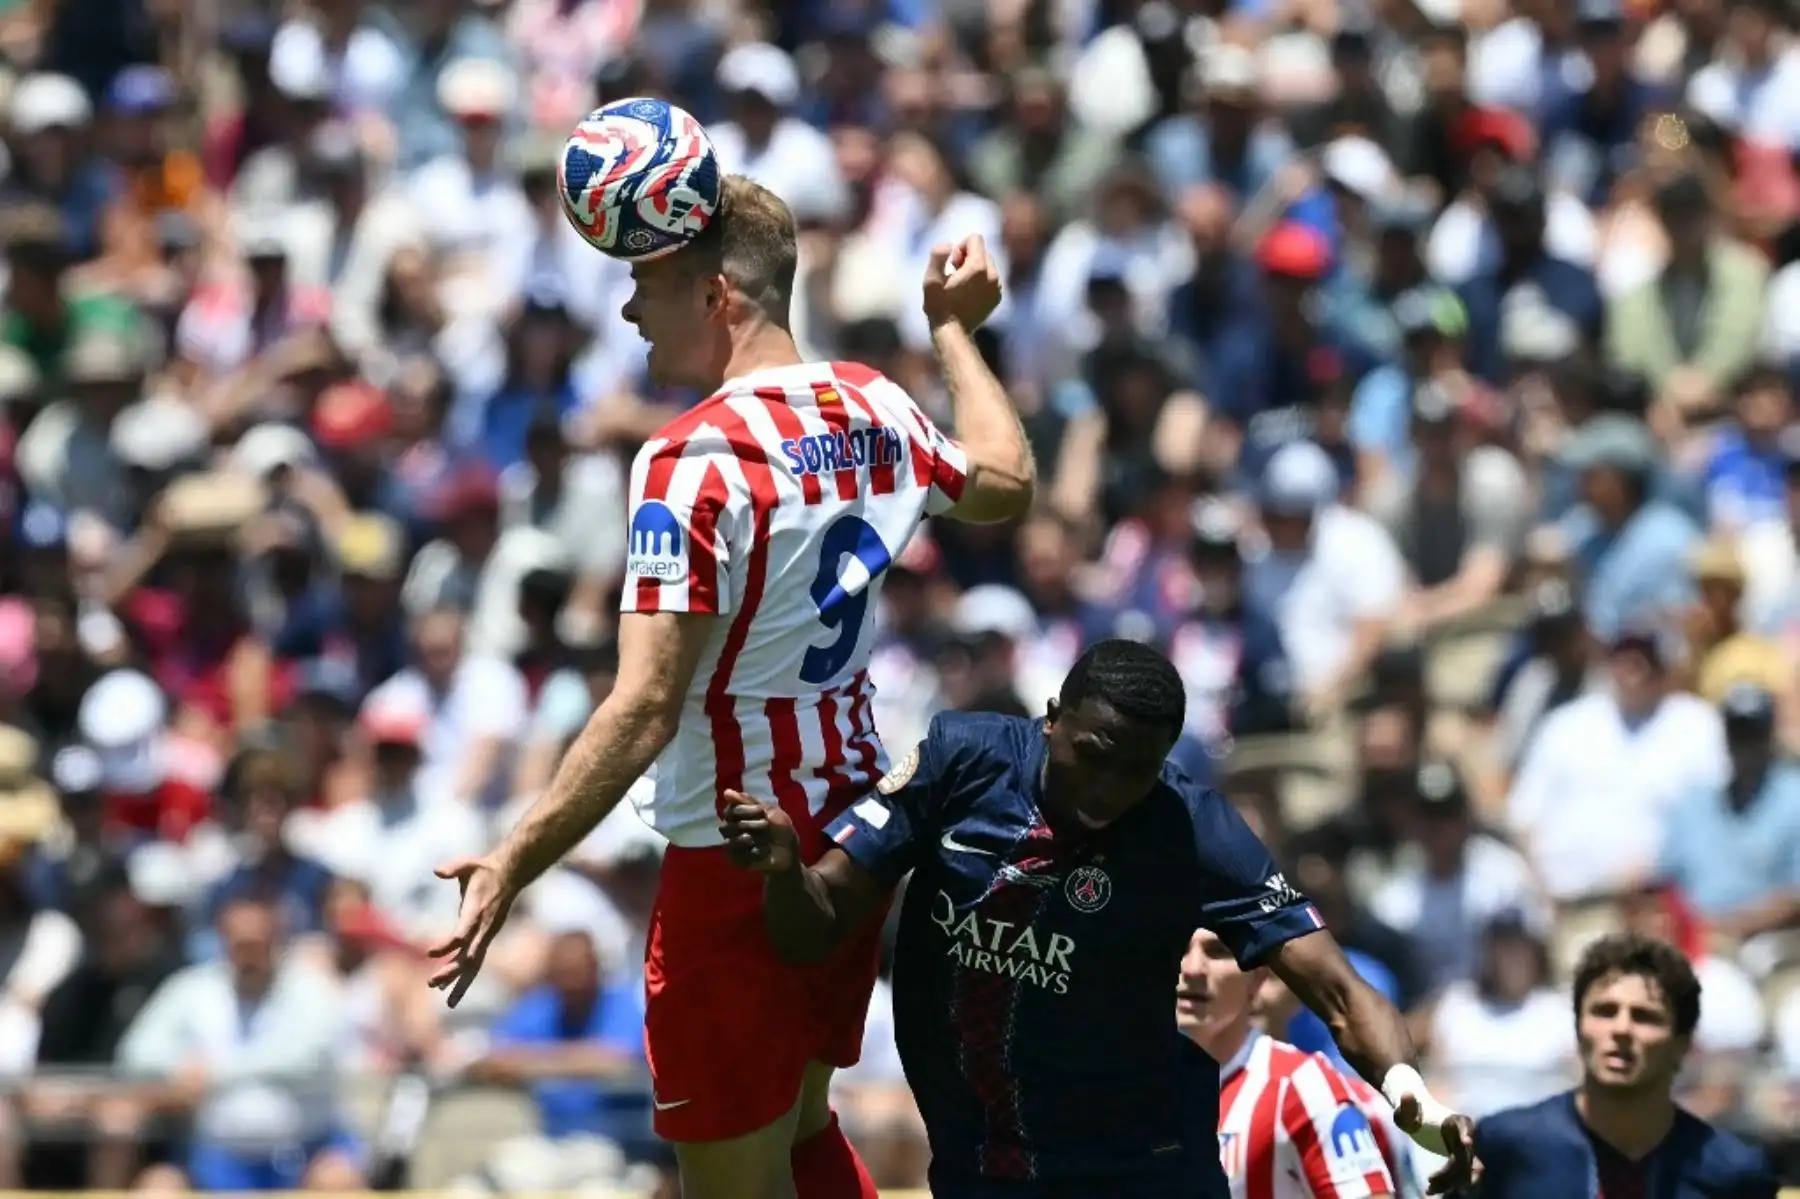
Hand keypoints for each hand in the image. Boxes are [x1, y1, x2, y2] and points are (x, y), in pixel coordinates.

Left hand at [426, 855, 518, 1007]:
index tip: (429, 953)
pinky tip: (449, 990)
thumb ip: (453, 867)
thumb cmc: (485, 870)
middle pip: (469, 955)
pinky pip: (474, 961)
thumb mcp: (468, 864)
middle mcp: (483, 928)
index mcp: (477, 911)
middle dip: (452, 971)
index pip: (463, 932)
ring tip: (448, 1003)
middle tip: (432, 983)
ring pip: (474, 964)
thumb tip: (438, 870)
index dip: (448, 944)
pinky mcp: (486, 938)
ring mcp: (487, 935)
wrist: (511, 874)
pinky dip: (463, 976)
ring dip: (460, 982)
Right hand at [718, 791, 799, 873]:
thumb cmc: (780, 828)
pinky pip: (737, 856)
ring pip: (730, 842)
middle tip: (766, 826)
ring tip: (765, 840)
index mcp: (737, 815)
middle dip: (750, 825)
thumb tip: (726, 792)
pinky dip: (753, 853)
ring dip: (751, 839)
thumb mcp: (769, 810)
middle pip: (727, 826)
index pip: (730, 810)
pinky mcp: (736, 859)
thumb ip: (748, 801)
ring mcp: (732, 845)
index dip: (745, 810)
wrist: (790, 851)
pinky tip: (764, 851)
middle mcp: (731, 829)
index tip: (761, 811)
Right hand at [921, 235, 1002, 333]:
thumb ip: (937, 256)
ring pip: (987, 264)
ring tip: (961, 285)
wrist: (953, 332)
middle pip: (982, 250)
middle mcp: (993, 274)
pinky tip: (968, 294)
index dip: (960, 247)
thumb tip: (948, 245)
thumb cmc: (938, 306)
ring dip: (974, 269)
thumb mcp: (931, 280)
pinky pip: (991, 278)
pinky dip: (981, 281)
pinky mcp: (998, 296)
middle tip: (954, 274)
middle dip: (968, 257)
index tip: (952, 263)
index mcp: (978, 267)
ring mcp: (997, 287)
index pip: (975, 238)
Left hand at [1395, 1102, 1480, 1194]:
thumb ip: (1406, 1104)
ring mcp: (1462, 1149)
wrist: (1414, 1116)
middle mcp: (1463, 1134)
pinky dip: (1447, 1184)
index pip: (1465, 1125)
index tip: (1466, 1142)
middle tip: (1431, 1181)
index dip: (1467, 1133)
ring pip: (1464, 1170)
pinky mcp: (1458, 1159)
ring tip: (1429, 1189)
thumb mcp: (1405, 1108)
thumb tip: (1407, 1093)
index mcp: (1453, 1119)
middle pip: (1465, 1154)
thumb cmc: (1410, 1110)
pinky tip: (1431, 1190)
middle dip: (1453, 1170)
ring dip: (1450, 1182)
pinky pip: (1459, 1175)